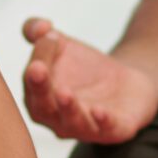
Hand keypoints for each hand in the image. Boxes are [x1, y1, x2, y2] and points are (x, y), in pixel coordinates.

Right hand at [20, 18, 157, 142]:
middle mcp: (57, 120)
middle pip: (44, 108)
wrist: (125, 83)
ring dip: (68, 108)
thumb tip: (40, 27)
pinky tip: (99, 111)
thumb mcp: (59, 44)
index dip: (37, 60)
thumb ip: (38, 30)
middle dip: (41, 89)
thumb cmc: (83, 69)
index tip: (47, 37)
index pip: (32, 83)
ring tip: (64, 93)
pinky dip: (103, 122)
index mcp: (38, 100)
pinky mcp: (115, 130)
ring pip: (73, 123)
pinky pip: (107, 129)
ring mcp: (85, 128)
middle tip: (37, 69)